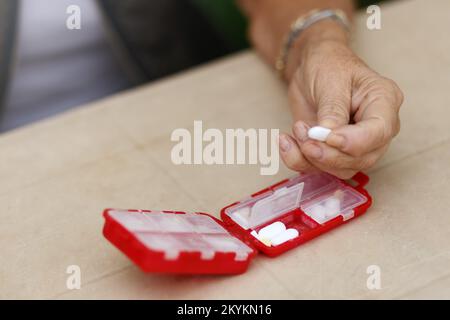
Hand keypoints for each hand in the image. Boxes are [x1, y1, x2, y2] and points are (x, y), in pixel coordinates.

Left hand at [279, 21, 403, 178]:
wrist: (311, 68)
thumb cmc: (328, 65)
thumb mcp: (330, 80)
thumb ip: (332, 110)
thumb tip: (328, 137)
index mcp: (384, 102)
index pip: (379, 132)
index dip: (353, 141)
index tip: (328, 136)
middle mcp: (375, 128)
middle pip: (362, 158)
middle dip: (329, 154)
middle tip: (305, 136)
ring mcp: (357, 144)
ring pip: (341, 168)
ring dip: (311, 157)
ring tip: (297, 128)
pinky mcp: (334, 152)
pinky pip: (319, 169)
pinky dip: (298, 160)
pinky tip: (286, 141)